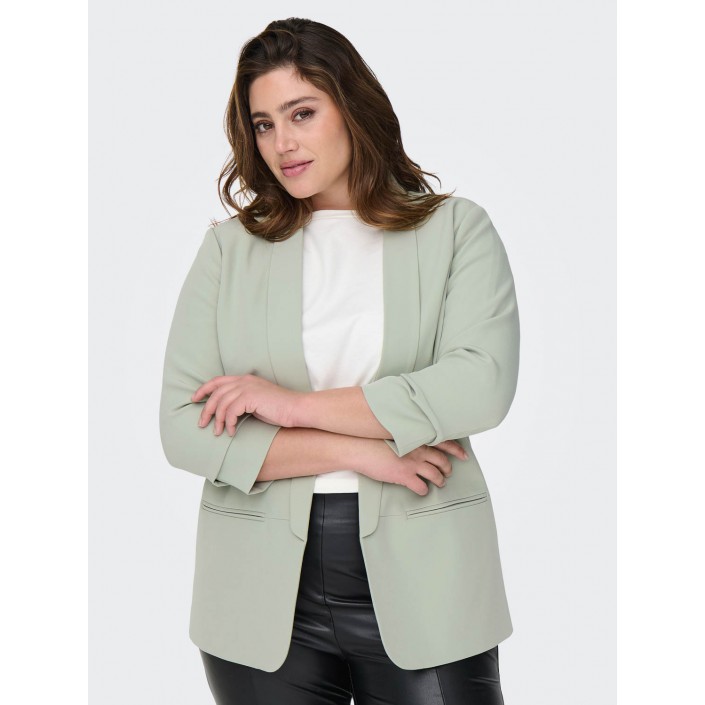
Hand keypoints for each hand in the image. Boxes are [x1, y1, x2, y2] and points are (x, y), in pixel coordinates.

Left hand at [191, 374, 302, 435]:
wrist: (296, 408)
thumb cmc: (279, 409)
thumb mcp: (257, 402)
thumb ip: (242, 402)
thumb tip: (226, 413)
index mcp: (245, 379)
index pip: (217, 381)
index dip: (203, 389)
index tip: (194, 399)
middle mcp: (244, 381)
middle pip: (216, 392)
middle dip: (206, 409)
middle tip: (202, 423)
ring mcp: (247, 387)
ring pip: (222, 403)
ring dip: (218, 420)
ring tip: (219, 432)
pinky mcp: (251, 397)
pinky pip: (231, 411)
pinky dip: (229, 423)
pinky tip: (232, 432)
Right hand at [354, 439, 468, 495]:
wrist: (361, 449)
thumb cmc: (373, 440)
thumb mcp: (394, 433)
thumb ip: (408, 437)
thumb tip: (416, 441)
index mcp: (417, 438)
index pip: (444, 442)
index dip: (456, 449)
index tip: (464, 455)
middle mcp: (418, 450)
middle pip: (442, 461)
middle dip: (448, 468)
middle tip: (449, 472)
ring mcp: (412, 463)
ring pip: (435, 475)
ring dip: (440, 480)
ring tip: (440, 483)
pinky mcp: (405, 476)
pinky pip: (421, 486)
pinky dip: (424, 490)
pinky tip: (422, 490)